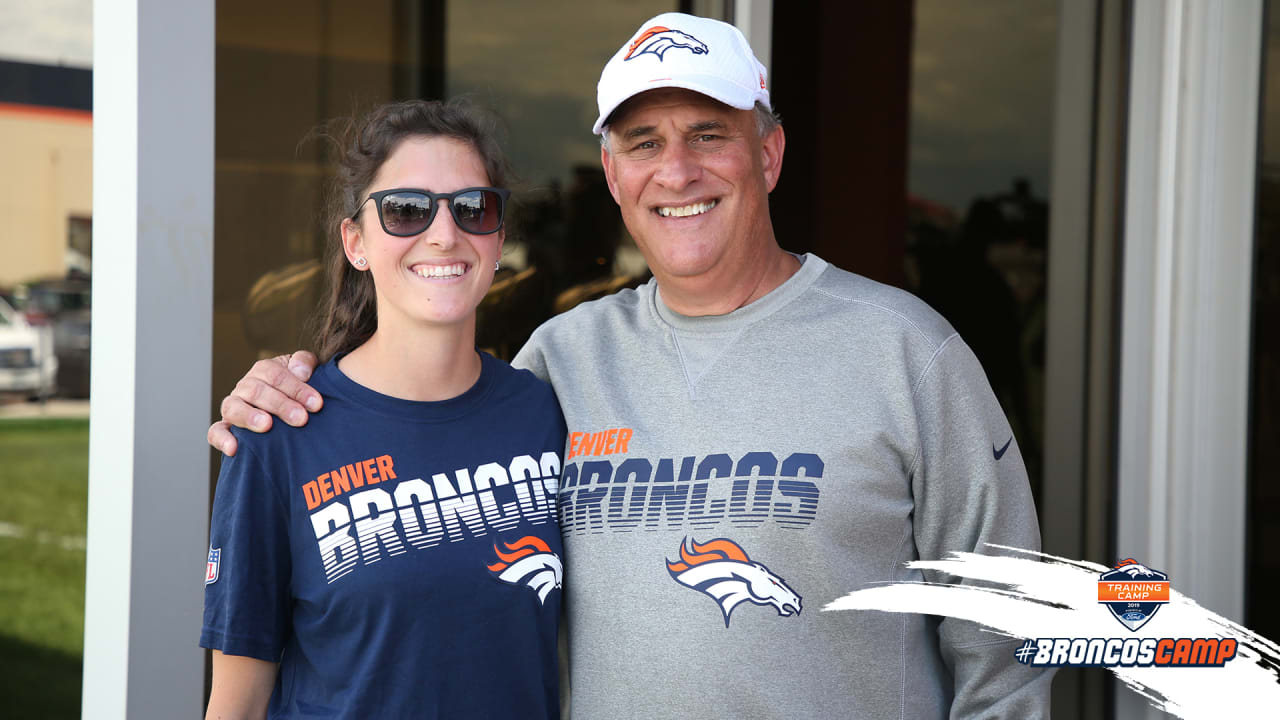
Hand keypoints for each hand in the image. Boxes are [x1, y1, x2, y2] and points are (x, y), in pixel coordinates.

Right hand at [207, 351, 321, 455]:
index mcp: (264, 370)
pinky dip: (222, 439)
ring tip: (267, 426)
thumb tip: (300, 371)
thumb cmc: (299, 390)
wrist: (289, 409)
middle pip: (257, 391)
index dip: (297, 388)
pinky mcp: (226, 427)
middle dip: (281, 405)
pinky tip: (234, 449)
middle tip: (301, 419)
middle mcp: (246, 387)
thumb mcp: (306, 371)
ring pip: (234, 408)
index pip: (277, 375)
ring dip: (250, 416)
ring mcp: (233, 406)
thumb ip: (305, 362)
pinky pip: (216, 432)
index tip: (316, 404)